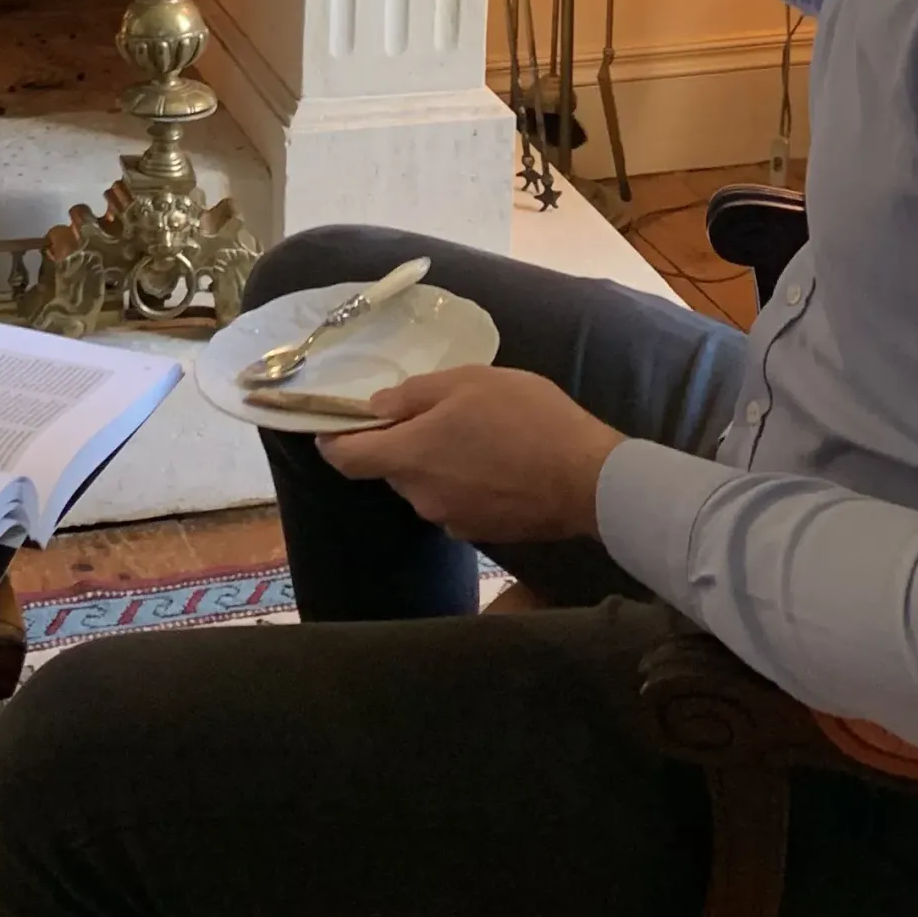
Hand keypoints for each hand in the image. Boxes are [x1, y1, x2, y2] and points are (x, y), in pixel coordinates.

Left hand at [317, 363, 622, 545]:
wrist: (586, 479)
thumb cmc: (526, 418)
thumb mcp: (469, 382)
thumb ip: (415, 395)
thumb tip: (378, 407)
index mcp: (409, 455)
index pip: (347, 458)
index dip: (333, 442)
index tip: (331, 427)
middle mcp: (420, 495)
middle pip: (391, 469)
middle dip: (403, 443)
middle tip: (439, 414)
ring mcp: (449, 519)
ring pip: (425, 485)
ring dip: (436, 463)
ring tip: (478, 435)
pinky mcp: (479, 533)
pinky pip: (454, 501)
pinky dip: (463, 483)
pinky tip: (497, 464)